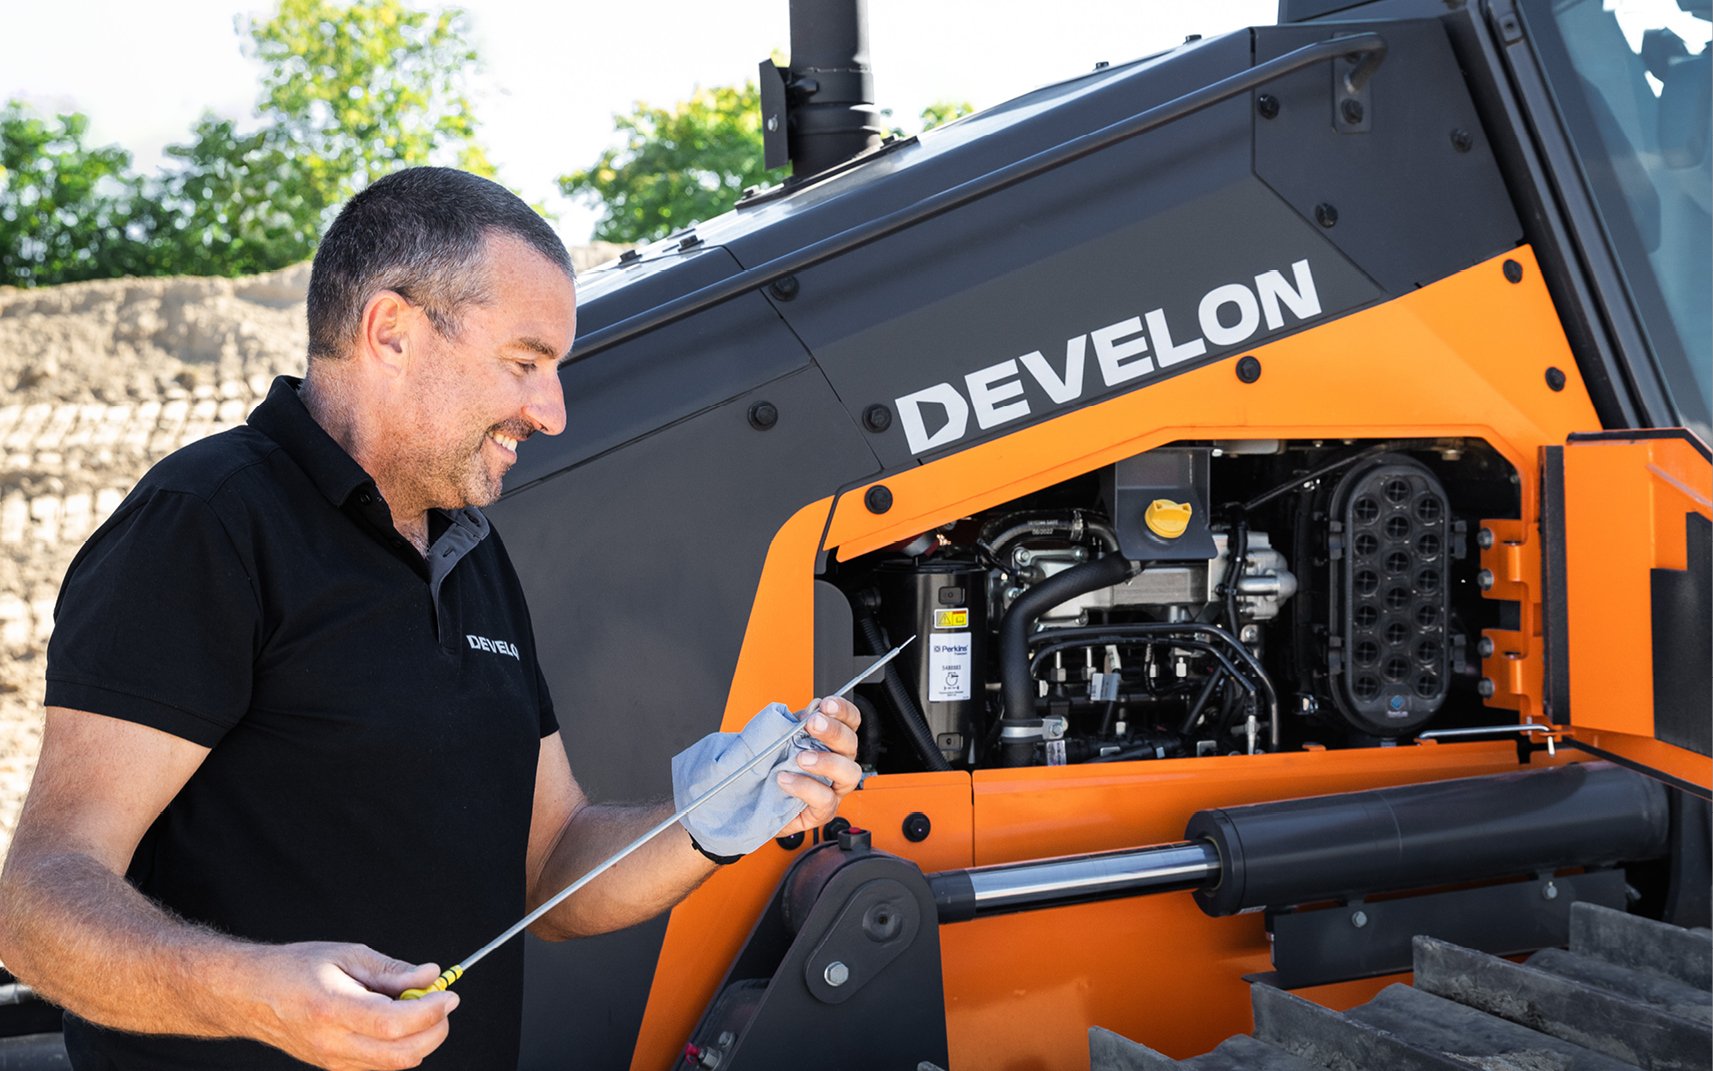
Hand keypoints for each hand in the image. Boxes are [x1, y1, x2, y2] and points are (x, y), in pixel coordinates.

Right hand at [235, 942, 457, 1070]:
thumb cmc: (294, 968)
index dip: (430, 1012)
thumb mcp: (347, 955)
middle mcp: (332, 1042)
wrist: (250, 995)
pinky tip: (397, 1021)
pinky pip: (380, 1065)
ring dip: (421, 1039)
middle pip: (401, 1054)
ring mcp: (332, 1060)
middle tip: (443, 1002)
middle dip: (435, 1030)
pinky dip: (401, 1047)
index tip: (448, 994)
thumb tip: (431, 976)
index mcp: (332, 1008)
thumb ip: (393, 970)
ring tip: (417, 1007)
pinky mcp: (334, 1067)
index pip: (393, 1023)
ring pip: (394, 1064)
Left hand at [772, 696, 861, 838]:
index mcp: (833, 742)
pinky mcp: (823, 810)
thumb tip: (808, 710)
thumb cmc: (775, 768)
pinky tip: (786, 780)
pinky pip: (825, 799)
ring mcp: (835, 788)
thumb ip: (795, 725)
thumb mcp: (783, 740)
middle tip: (813, 724)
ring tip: (801, 758)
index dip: (843, 710)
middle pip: (851, 743)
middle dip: (833, 731)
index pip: (850, 721)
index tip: (826, 704)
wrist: (758, 800)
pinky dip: (805, 787)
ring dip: (827, 761)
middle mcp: (840, 763)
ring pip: (849, 773)